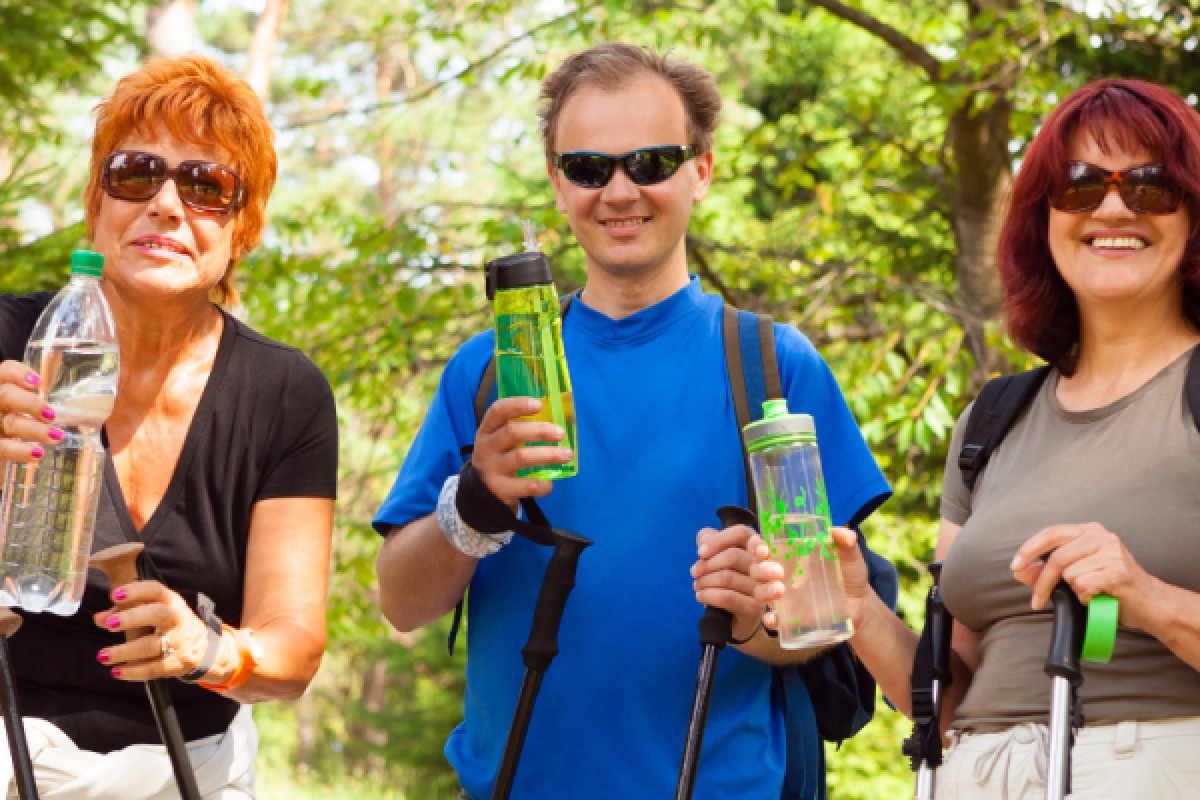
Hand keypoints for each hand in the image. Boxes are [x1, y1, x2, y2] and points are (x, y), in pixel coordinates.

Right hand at [0, 360, 61, 463]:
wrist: (3, 466)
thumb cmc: (22, 433)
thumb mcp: (31, 415)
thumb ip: (48, 406)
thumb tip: (98, 405)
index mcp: (2, 392)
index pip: (4, 372)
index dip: (18, 372)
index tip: (38, 382)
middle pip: (5, 395)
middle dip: (30, 403)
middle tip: (52, 415)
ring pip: (9, 422)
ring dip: (35, 430)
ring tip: (57, 437)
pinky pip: (1, 448)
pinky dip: (20, 450)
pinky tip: (38, 453)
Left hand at [93, 580, 214, 680]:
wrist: (200, 647)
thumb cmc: (169, 624)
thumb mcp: (153, 611)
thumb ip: (123, 612)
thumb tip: (98, 618)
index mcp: (171, 601)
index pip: (156, 591)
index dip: (136, 591)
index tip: (115, 595)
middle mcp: (176, 619)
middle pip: (158, 615)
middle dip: (133, 618)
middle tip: (109, 625)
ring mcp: (178, 641)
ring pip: (151, 646)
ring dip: (125, 651)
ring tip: (102, 656)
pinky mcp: (176, 662)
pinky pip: (153, 668)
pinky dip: (133, 671)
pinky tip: (116, 671)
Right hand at [471, 397, 572, 508]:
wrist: (481, 495)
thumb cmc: (499, 460)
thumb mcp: (500, 443)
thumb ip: (521, 430)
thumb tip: (558, 418)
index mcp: (486, 431)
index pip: (497, 411)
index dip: (518, 405)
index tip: (539, 404)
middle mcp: (486, 448)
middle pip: (512, 432)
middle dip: (540, 430)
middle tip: (561, 433)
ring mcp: (491, 469)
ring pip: (521, 457)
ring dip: (548, 454)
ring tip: (567, 454)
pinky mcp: (500, 490)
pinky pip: (526, 485)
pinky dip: (542, 484)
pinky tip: (550, 483)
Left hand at [692, 524, 766, 641]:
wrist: (736, 618)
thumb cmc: (728, 583)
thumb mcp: (717, 558)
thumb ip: (710, 540)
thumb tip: (704, 541)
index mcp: (757, 548)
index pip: (742, 534)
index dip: (719, 540)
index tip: (701, 552)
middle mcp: (765, 566)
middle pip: (733, 555)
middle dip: (706, 564)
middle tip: (694, 572)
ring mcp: (763, 588)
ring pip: (727, 577)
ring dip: (704, 581)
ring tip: (697, 586)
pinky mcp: (755, 608)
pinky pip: (728, 597)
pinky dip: (708, 595)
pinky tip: (700, 596)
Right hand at [752, 526, 870, 630]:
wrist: (861, 603)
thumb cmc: (850, 573)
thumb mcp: (849, 555)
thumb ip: (847, 542)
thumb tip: (847, 535)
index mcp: (790, 554)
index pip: (763, 546)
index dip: (756, 546)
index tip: (763, 549)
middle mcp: (782, 573)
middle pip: (757, 569)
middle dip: (761, 569)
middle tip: (778, 571)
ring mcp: (784, 596)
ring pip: (760, 592)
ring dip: (764, 591)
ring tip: (779, 590)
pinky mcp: (791, 616)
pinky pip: (773, 619)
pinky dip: (770, 619)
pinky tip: (775, 618)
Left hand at [1010, 522, 1156, 628]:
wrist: (1150, 602)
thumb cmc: (1111, 586)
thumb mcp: (1077, 573)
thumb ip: (1047, 570)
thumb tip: (1020, 572)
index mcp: (1088, 531)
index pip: (1050, 533)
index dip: (1028, 550)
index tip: (1015, 566)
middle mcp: (1100, 536)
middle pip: (1056, 558)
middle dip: (1043, 583)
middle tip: (1037, 601)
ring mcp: (1112, 552)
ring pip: (1070, 575)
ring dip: (1074, 591)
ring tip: (1090, 592)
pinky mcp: (1118, 572)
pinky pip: (1084, 586)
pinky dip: (1086, 597)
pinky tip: (1099, 597)